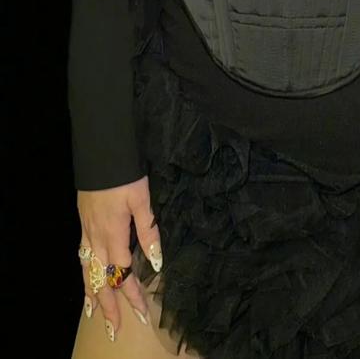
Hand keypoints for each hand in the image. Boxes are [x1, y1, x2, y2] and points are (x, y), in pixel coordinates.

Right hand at [77, 174, 161, 342]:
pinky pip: (82, 255)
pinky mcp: (83, 221)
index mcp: (114, 234)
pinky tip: (87, 276)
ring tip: (95, 313)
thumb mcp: (142, 199)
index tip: (142, 314)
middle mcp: (97, 237)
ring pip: (88, 270)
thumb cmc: (124, 174)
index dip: (132, 295)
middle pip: (102, 279)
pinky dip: (84, 272)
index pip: (124, 273)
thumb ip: (148, 231)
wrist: (101, 152)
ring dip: (92, 293)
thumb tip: (156, 262)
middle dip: (109, 304)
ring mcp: (87, 230)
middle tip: (116, 328)